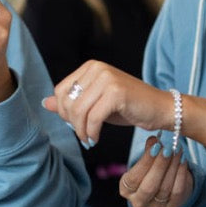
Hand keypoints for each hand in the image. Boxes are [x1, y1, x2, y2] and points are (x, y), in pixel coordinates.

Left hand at [43, 60, 172, 146]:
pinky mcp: (116, 92)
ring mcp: (107, 78)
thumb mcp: (96, 104)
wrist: (160, 108)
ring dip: (82, 131)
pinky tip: (96, 138)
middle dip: (72, 124)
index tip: (76, 125)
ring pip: (79, 111)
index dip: (64, 112)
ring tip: (90, 139)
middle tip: (84, 135)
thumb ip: (72, 103)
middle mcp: (97, 68)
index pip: (61, 91)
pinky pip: (93, 118)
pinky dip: (92, 132)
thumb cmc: (129, 107)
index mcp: (90, 67)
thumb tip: (46, 103)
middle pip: (68, 102)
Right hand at [119, 134, 192, 206]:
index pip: (134, 178)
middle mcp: (139, 202)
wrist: (167, 182)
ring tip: (177, 150)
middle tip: (168, 148)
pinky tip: (183, 160)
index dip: (145, 162)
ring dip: (173, 166)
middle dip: (160, 166)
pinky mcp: (172, 206)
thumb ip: (148, 151)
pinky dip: (181, 174)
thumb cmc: (151, 168)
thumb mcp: (146, 160)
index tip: (155, 145)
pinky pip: (177, 191)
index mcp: (126, 189)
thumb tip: (153, 140)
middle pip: (149, 186)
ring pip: (165, 188)